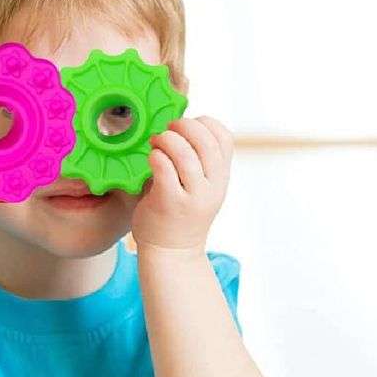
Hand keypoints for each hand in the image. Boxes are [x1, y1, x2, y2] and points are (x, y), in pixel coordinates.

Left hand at [132, 117, 232, 251]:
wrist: (172, 253)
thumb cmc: (179, 213)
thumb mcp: (200, 187)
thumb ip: (198, 161)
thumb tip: (179, 125)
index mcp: (221, 178)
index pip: (225, 137)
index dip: (205, 124)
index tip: (187, 129)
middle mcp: (212, 186)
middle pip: (206, 141)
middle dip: (183, 126)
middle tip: (168, 131)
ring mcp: (193, 196)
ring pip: (185, 153)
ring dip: (166, 139)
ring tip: (156, 143)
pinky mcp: (170, 203)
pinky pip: (164, 168)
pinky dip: (155, 156)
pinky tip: (151, 159)